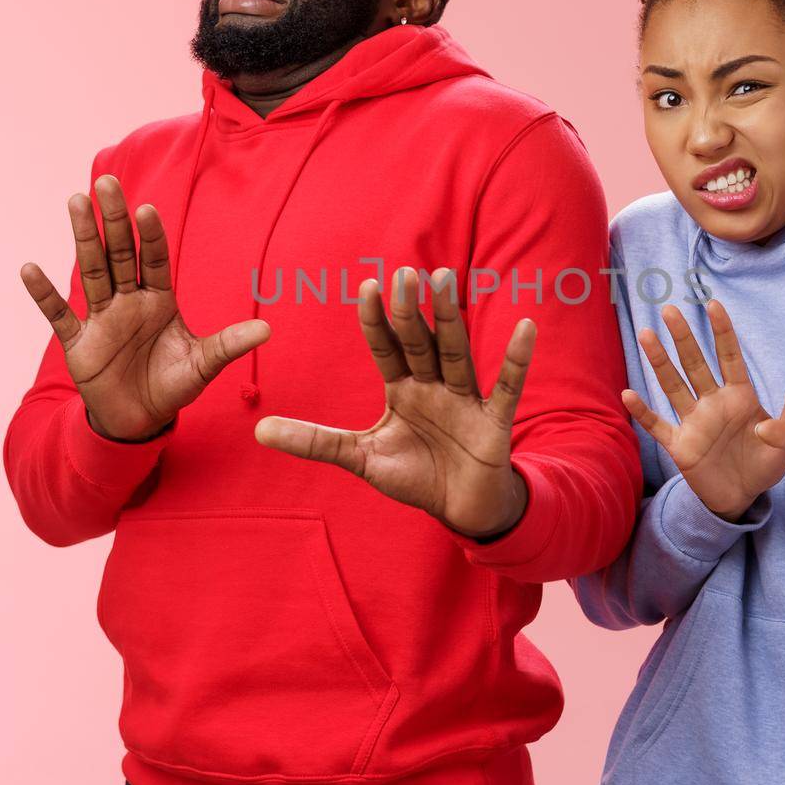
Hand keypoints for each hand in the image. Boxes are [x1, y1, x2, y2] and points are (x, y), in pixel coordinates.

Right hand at [19, 174, 269, 441]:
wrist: (140, 420)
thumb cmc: (173, 386)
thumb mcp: (204, 365)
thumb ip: (229, 345)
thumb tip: (268, 331)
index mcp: (159, 300)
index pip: (155, 259)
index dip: (151, 236)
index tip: (147, 210)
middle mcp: (129, 301)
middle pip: (120, 253)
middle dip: (114, 219)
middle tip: (108, 182)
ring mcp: (101, 318)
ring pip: (91, 271)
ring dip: (83, 238)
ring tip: (75, 201)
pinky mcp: (78, 342)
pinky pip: (57, 315)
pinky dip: (43, 294)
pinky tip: (30, 268)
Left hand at [254, 268, 532, 539]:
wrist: (463, 510)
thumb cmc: (416, 476)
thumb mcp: (360, 458)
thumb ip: (314, 441)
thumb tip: (258, 430)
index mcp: (402, 388)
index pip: (386, 347)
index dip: (378, 320)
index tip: (368, 286)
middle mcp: (434, 385)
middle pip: (421, 342)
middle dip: (412, 311)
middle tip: (405, 274)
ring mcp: (466, 400)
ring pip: (458, 353)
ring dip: (453, 319)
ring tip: (447, 282)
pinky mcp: (494, 421)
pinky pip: (508, 386)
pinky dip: (516, 359)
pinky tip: (526, 327)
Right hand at [625, 301, 784, 521]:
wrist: (742, 496)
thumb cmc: (764, 464)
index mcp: (739, 396)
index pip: (729, 357)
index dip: (722, 332)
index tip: (713, 304)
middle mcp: (713, 402)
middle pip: (695, 364)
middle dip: (683, 337)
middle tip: (670, 310)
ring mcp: (693, 422)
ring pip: (673, 386)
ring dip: (660, 362)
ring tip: (646, 335)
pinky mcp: (680, 445)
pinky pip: (658, 425)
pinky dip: (643, 412)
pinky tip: (628, 394)